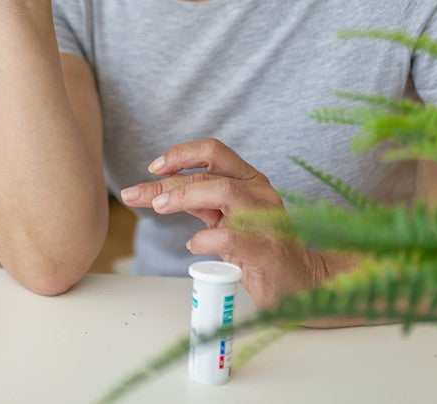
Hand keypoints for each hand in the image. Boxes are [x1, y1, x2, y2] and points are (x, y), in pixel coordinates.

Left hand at [119, 138, 335, 309]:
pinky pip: (231, 236)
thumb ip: (202, 202)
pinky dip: (205, 239)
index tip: (153, 168)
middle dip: (167, 182)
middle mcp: (260, 192)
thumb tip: (160, 191)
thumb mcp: (227, 218)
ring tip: (159, 207)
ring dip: (185, 196)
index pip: (214, 151)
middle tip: (135, 194)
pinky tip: (192, 246)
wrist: (301, 284)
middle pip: (209, 174)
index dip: (181, 154)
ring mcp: (266, 219)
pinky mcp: (267, 249)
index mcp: (250, 180)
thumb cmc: (259, 250)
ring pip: (224, 191)